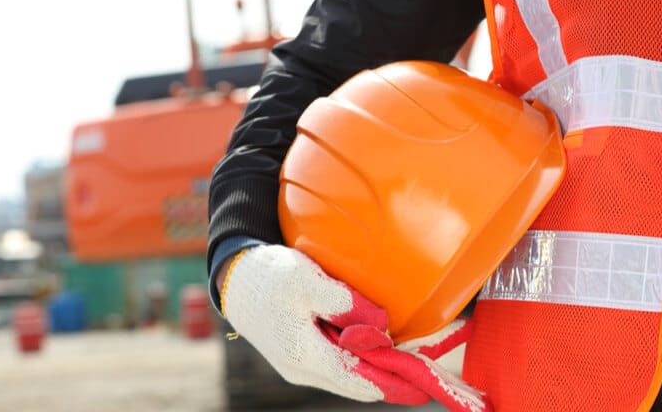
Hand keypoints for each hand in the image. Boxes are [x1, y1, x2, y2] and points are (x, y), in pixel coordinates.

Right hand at [219, 244, 491, 409]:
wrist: (234, 280)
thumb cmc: (268, 276)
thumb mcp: (305, 280)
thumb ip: (343, 302)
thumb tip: (381, 324)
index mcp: (305, 354)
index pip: (359, 379)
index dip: (394, 384)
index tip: (424, 385)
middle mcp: (303, 368)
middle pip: (358, 383)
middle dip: (392, 380)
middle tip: (426, 376)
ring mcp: (301, 364)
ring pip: (348, 375)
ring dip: (377, 370)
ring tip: (410, 362)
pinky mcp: (301, 353)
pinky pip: (338, 364)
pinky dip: (361, 360)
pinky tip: (378, 346)